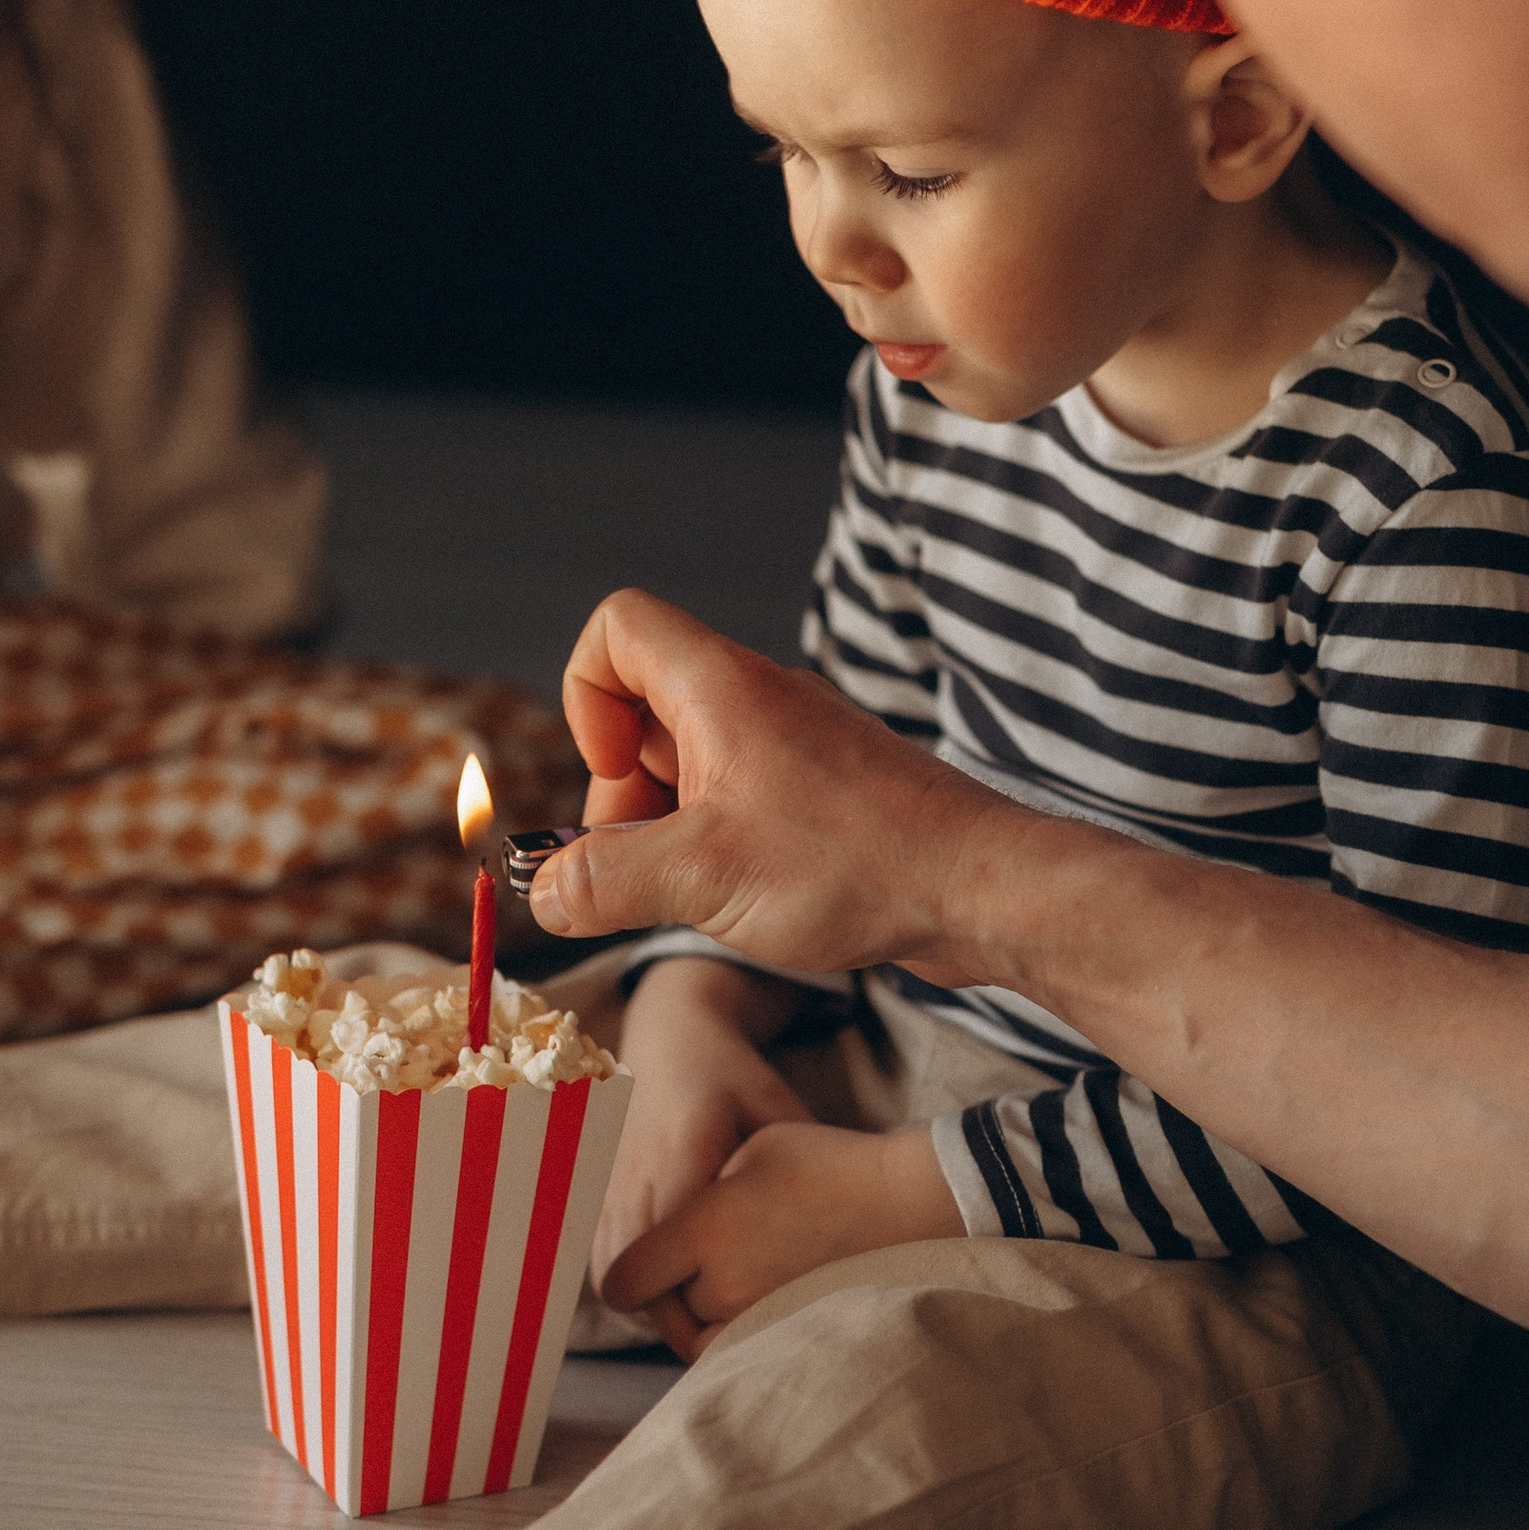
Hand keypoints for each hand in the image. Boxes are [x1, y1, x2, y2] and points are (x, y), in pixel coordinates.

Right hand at [529, 589, 1012, 974]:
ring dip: (669, 830)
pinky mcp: (824, 792)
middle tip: (644, 867)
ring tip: (699, 894)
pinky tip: (748, 901)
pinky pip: (740, 799)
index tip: (611, 776)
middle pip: (645, 711)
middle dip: (622, 794)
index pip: (618, 628)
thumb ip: (606, 880)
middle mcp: (758, 701)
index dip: (585, 695)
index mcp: (722, 689)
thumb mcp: (703, 878)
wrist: (982, 889)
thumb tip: (546, 892)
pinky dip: (720, 846)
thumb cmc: (860, 864)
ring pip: (692, 766)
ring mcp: (795, 745)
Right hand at [592, 958, 815, 1347]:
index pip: (675, 1244)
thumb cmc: (731, 1077)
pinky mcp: (591, 1196)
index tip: (734, 1325)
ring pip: (609, 1278)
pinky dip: (629, 1289)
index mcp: (683, 1149)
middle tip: (718, 1340)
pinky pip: (598, 1263)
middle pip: (635, 1275)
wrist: (668, 1039)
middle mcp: (635, 1172)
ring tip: (697, 1322)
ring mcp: (605, 1186)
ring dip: (649, 1308)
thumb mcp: (775, 1107)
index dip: (699, 1297)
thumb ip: (797, 1164)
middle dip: (673, 1317)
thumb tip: (829, 1230)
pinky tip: (670, 1293)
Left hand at [599, 1118, 959, 1358]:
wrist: (904, 1201)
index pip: (626, 1278)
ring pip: (697, 1335)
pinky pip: (735, 1351)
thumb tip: (668, 1223)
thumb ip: (698, 1192)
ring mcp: (758, 1314)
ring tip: (723, 1278)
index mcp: (704, 1229)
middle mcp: (724, 1282)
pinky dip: (729, 1336)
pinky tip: (744, 1303)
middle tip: (690, 1260)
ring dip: (699, 1314)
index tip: (635, 1269)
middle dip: (670, 1288)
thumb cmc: (827, 1162)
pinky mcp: (788, 1331)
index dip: (624, 1277)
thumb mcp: (751, 1150)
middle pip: (664, 1307)